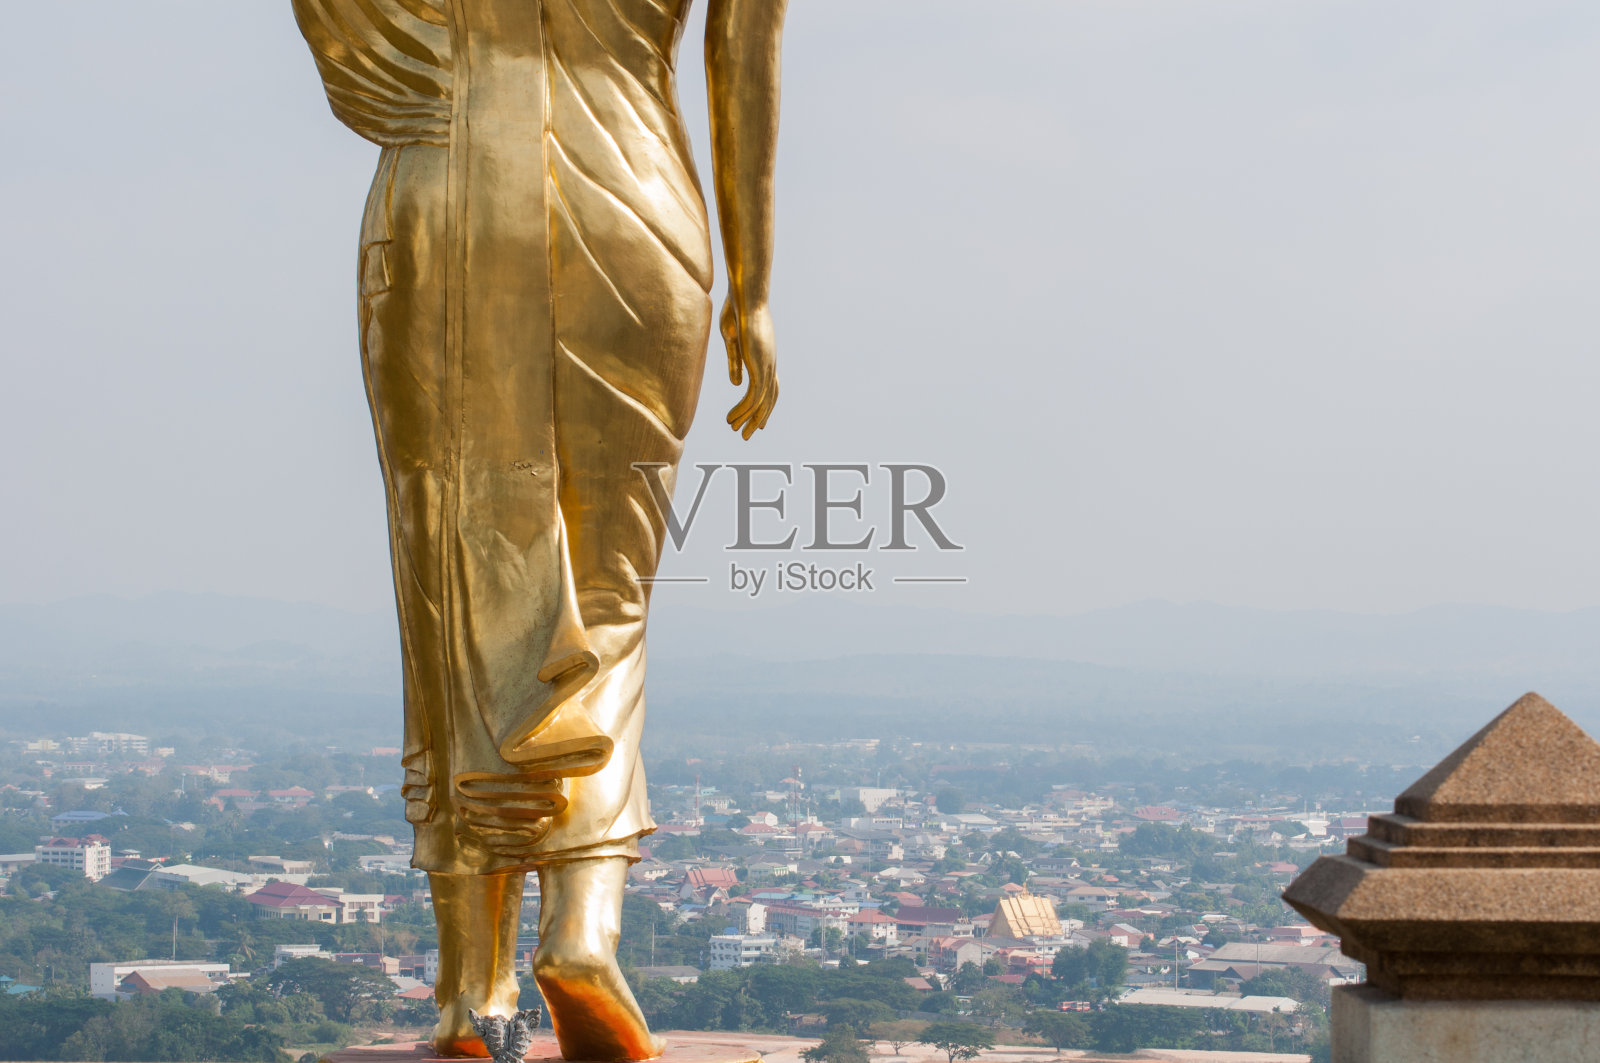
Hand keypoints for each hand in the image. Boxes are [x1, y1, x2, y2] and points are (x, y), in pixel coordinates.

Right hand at [721, 296, 777, 438]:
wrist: (746, 296)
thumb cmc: (737, 310)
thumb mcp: (733, 340)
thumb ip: (735, 362)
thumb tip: (737, 384)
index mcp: (765, 356)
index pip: (770, 387)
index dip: (764, 405)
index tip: (759, 420)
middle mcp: (769, 363)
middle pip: (770, 399)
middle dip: (759, 418)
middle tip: (748, 434)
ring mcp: (767, 365)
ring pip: (762, 401)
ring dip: (749, 418)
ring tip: (737, 431)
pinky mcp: (759, 366)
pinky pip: (754, 396)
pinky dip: (744, 410)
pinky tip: (733, 418)